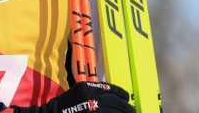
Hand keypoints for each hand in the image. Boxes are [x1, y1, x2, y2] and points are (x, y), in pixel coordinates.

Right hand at [10, 82, 133, 112]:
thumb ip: (94, 92)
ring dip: (123, 112)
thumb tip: (112, 98)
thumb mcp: (79, 92)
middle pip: (117, 103)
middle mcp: (93, 97)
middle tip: (132, 110)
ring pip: (115, 112)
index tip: (128, 99)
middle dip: (127, 108)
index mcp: (89, 87)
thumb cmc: (66, 103)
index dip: (122, 95)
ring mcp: (94, 109)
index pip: (112, 90)